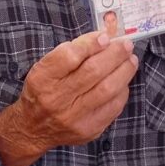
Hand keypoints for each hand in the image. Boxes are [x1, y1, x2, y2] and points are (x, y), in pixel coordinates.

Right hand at [0, 31, 138, 165]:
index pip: (69, 57)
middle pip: (92, 72)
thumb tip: (104, 37)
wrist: (33, 127)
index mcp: (43, 78)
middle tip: (126, 45)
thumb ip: (74, 49)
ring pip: (107, 89)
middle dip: (114, 55)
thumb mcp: (47, 66)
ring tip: (131, 60)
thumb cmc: (44, 89)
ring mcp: (73, 117)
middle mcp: (56, 98)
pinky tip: (123, 82)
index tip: (105, 36)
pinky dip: (122, 91)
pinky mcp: (88, 129)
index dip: (91, 44)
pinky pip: (113, 107)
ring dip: (124, 71)